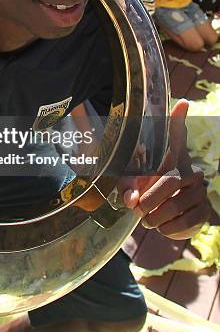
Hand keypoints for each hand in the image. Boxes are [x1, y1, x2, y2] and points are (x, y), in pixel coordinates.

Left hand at [119, 100, 210, 239]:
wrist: (155, 213)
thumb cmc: (140, 189)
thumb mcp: (128, 183)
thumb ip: (126, 186)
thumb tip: (131, 199)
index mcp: (171, 158)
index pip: (176, 135)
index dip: (178, 119)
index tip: (181, 103)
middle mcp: (189, 169)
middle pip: (170, 181)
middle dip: (151, 199)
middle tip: (138, 210)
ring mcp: (199, 190)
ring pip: (177, 204)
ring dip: (157, 217)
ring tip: (146, 220)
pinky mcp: (204, 210)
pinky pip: (188, 221)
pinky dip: (170, 228)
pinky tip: (161, 227)